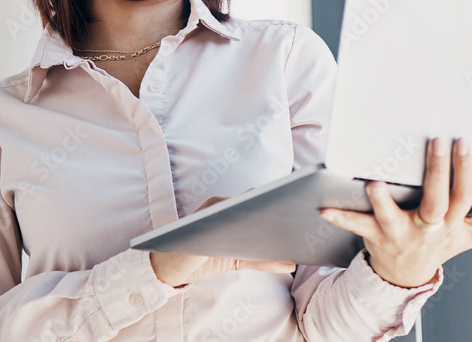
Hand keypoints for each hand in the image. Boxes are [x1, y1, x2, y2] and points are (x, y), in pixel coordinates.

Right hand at [149, 197, 295, 287]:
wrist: (166, 271)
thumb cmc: (200, 260)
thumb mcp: (235, 261)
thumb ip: (262, 260)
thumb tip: (292, 262)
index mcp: (232, 210)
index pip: (260, 203)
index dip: (281, 203)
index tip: (305, 210)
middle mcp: (223, 204)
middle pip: (255, 200)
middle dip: (278, 206)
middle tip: (302, 214)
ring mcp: (212, 209)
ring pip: (244, 206)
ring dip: (264, 212)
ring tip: (287, 224)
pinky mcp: (202, 219)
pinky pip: (226, 218)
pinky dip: (244, 224)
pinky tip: (261, 235)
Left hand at [319, 137, 471, 287]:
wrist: (406, 277)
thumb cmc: (438, 245)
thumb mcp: (469, 235)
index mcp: (450, 225)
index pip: (462, 196)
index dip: (464, 171)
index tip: (462, 142)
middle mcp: (426, 229)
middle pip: (435, 202)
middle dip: (437, 173)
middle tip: (436, 143)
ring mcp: (399, 233)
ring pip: (392, 218)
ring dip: (382, 202)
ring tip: (375, 183)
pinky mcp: (374, 236)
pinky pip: (356, 226)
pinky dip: (340, 217)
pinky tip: (325, 208)